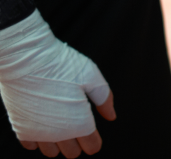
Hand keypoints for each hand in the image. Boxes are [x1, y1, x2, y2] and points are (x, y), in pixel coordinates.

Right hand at [0, 11, 116, 157]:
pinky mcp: (21, 129)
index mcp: (80, 123)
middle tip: (76, 124)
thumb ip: (105, 99)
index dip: (94, 140)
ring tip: (58, 123)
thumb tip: (111, 116)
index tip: (92, 132)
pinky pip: (32, 145)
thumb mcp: (92, 76)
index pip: (92, 147)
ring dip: (57, 143)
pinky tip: (42, 122)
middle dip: (77, 143)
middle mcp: (59, 134)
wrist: (26, 60)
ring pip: (51, 153)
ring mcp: (38, 133)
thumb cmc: (61, 65)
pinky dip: (38, 138)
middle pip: (72, 153)